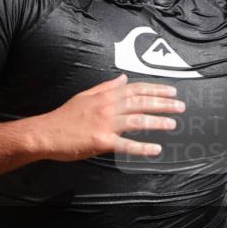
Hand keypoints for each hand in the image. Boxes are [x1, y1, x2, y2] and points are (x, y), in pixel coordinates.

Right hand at [34, 73, 184, 160]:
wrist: (45, 133)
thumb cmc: (64, 116)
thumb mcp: (85, 95)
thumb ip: (106, 86)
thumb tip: (123, 78)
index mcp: (105, 95)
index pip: (136, 89)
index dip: (156, 90)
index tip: (172, 91)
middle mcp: (107, 107)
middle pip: (141, 102)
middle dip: (163, 103)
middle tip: (181, 106)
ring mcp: (105, 124)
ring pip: (137, 121)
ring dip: (157, 122)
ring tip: (173, 124)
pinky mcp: (101, 141)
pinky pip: (126, 145)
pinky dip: (142, 147)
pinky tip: (155, 149)